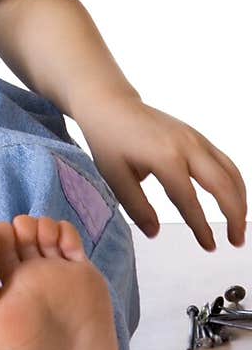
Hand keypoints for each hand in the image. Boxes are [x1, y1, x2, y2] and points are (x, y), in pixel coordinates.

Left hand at [74, 92, 246, 249]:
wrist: (111, 104)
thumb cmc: (109, 138)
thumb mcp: (114, 176)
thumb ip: (136, 206)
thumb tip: (155, 233)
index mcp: (164, 157)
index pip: (189, 200)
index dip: (201, 226)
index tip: (209, 245)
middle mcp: (186, 146)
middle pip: (222, 184)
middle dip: (234, 215)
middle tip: (236, 240)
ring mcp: (194, 138)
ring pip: (230, 171)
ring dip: (240, 199)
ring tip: (239, 225)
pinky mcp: (196, 136)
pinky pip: (224, 161)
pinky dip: (233, 182)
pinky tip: (233, 199)